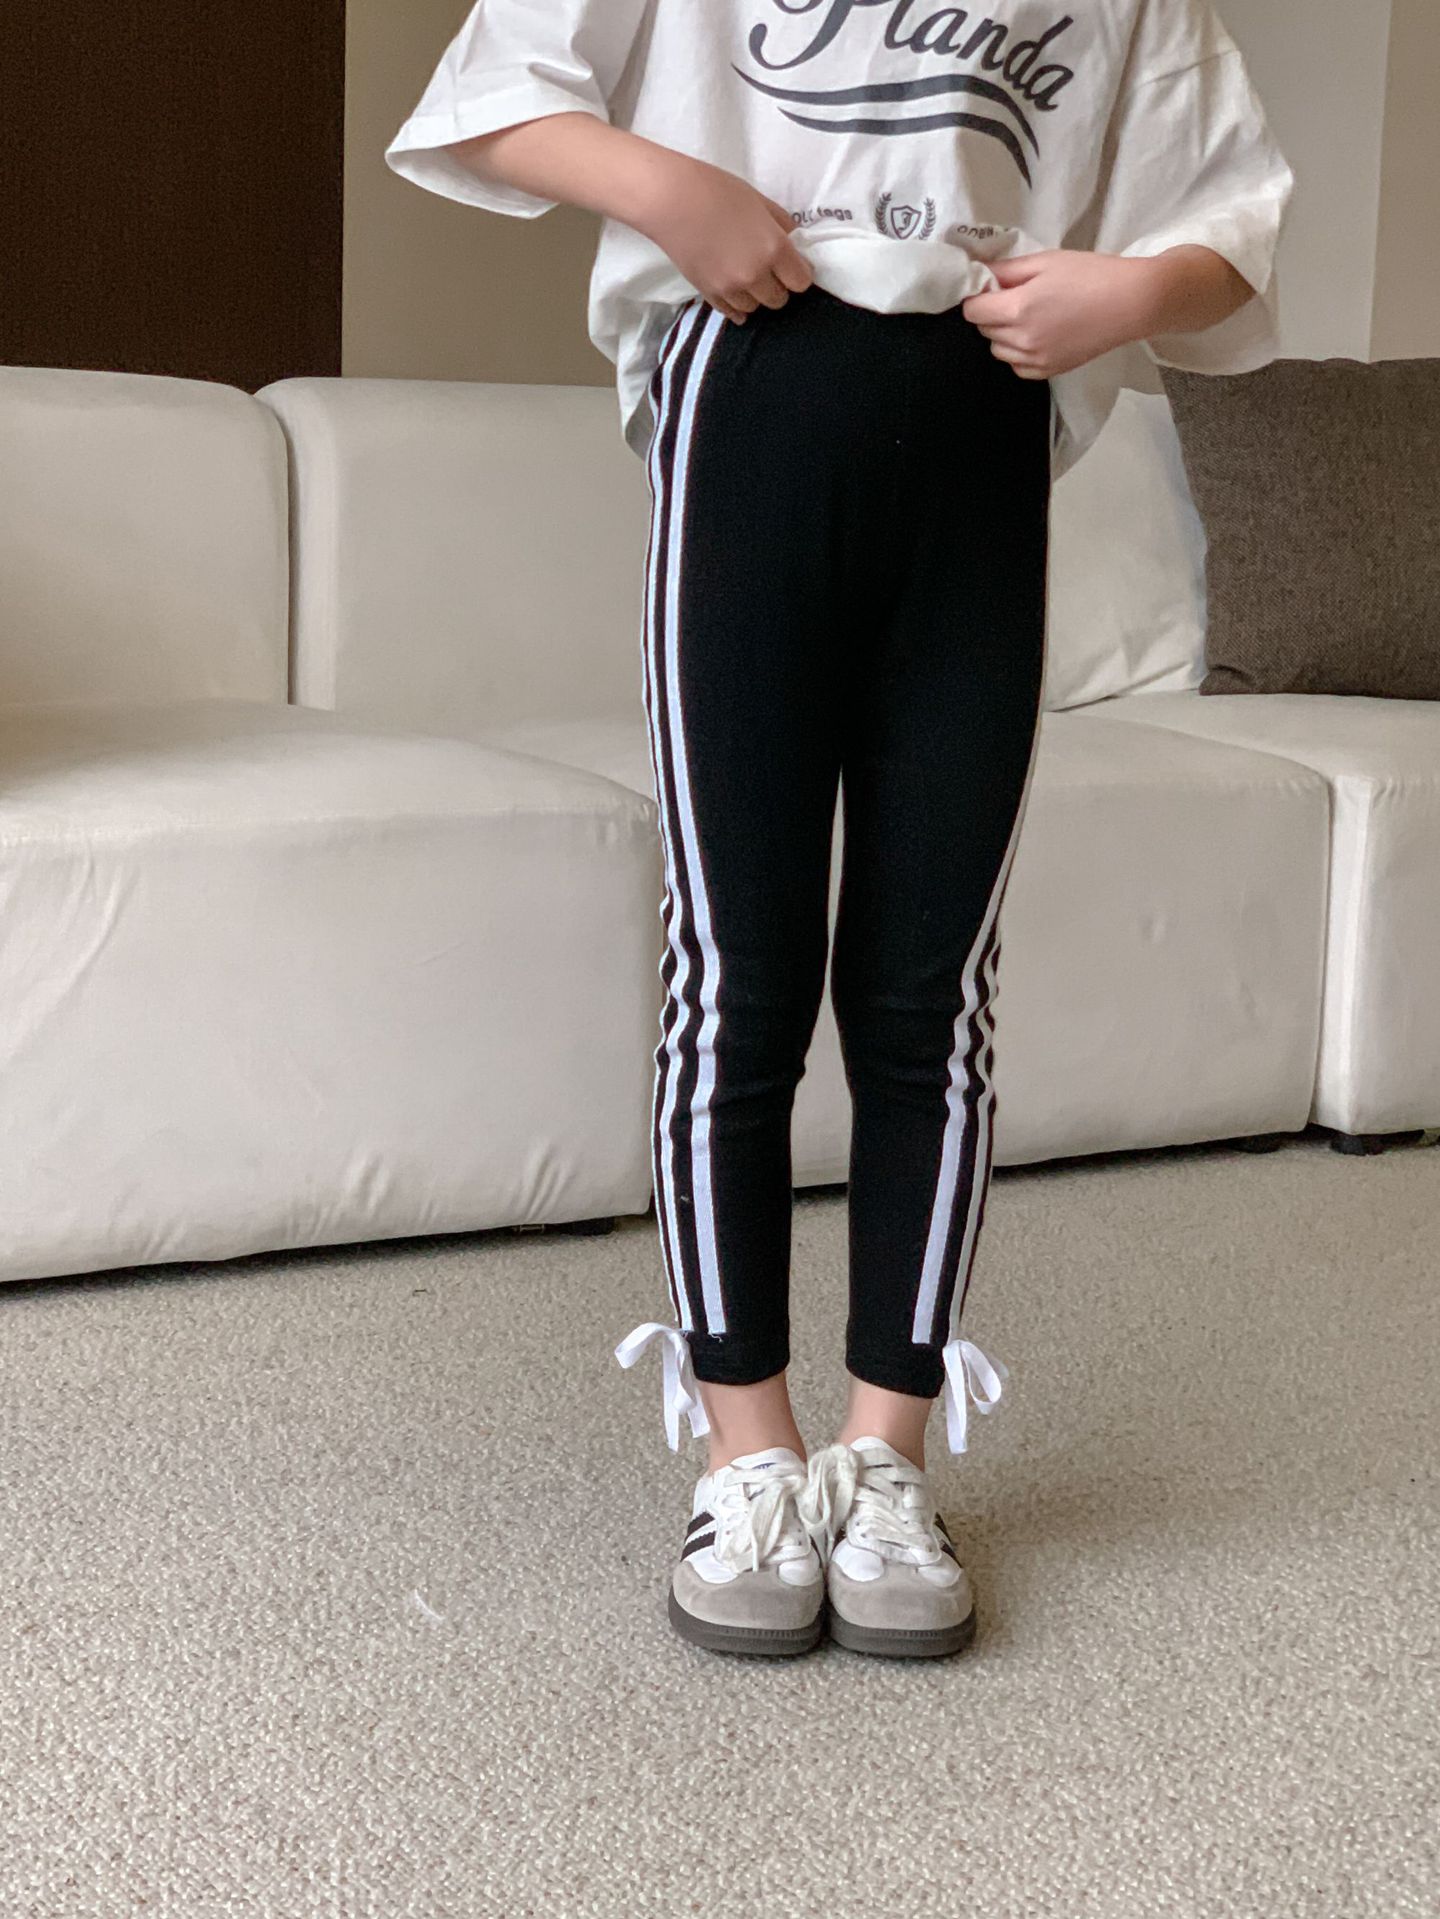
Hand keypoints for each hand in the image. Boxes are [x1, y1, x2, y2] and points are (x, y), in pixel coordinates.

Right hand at [633, 153, 814, 323]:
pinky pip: (733, 313)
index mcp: (774, 249)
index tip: (792, 264)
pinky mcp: (710, 295)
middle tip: (768, 269)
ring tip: (745, 275)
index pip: (801, 281)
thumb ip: (782, 225)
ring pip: (756, 307)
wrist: (671, 200)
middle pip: (780, 299)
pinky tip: (734, 291)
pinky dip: (737, 305)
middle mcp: (756, 275)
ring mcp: (731, 289)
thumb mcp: (760, 201)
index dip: (799, 273)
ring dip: (755, 295)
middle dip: (778, 285)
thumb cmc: (717, 191)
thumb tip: (794, 244)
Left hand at [960, 249, 1159, 378]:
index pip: (973, 311)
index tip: (991, 288)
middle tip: (1015, 297)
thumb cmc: (1090, 275)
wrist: (1130, 303)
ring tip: (1028, 316)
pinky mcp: (1049, 371)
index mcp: (1018, 309)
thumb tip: (980, 275)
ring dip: (1003, 334)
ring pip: (999, 351)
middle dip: (992, 313)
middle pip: (984, 330)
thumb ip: (1008, 270)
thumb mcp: (1045, 261)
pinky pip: (1017, 366)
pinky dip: (1018, 353)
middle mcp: (1022, 340)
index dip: (978, 297)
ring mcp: (1035, 360)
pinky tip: (1036, 336)